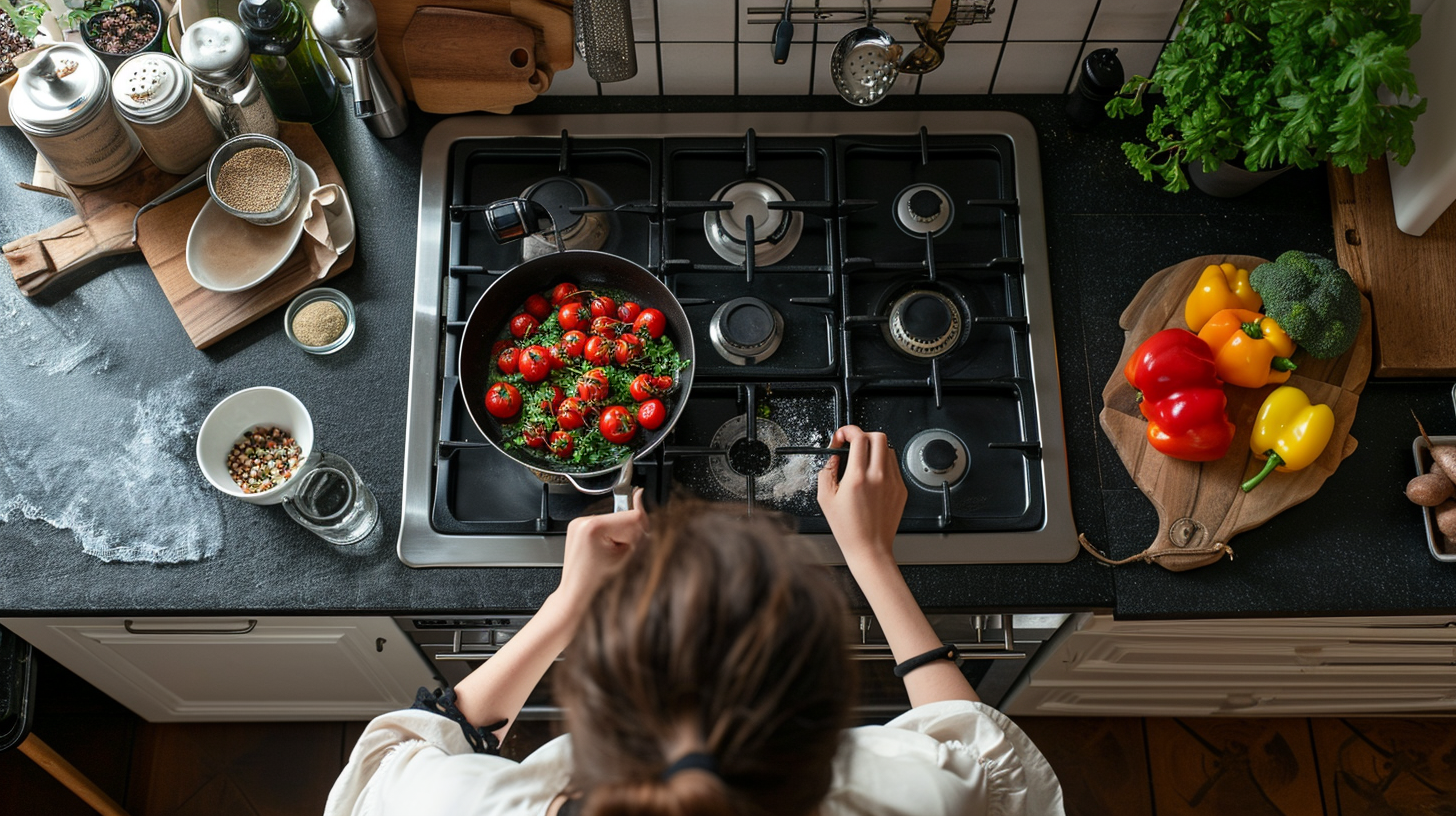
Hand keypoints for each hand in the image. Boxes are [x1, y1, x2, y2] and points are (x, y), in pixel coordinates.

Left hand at [557, 488, 646, 607]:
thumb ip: (639, 527)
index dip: (638, 536)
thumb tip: (640, 494)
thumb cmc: (601, 585)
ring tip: (608, 557)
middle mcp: (582, 520)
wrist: (578, 597)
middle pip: (624, 517)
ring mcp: (578, 522)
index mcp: (593, 526)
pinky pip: (606, 524)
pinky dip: (610, 537)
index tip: (629, 551)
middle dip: (627, 536)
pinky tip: (603, 552)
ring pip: (616, 520)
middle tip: (617, 556)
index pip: (634, 517)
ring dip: (619, 536)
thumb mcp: (628, 558)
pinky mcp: (579, 526)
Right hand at [817, 425, 906, 566]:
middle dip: (864, 435)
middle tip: (854, 444)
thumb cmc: (848, 529)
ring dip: (874, 449)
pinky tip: (872, 477)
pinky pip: (894, 466)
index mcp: (858, 478)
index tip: (843, 435)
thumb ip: (826, 472)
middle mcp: (878, 477)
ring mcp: (893, 483)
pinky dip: (883, 464)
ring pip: (888, 449)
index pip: (859, 438)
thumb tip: (833, 456)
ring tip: (863, 462)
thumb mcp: (825, 499)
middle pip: (878, 437)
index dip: (849, 430)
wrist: (869, 549)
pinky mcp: (901, 489)